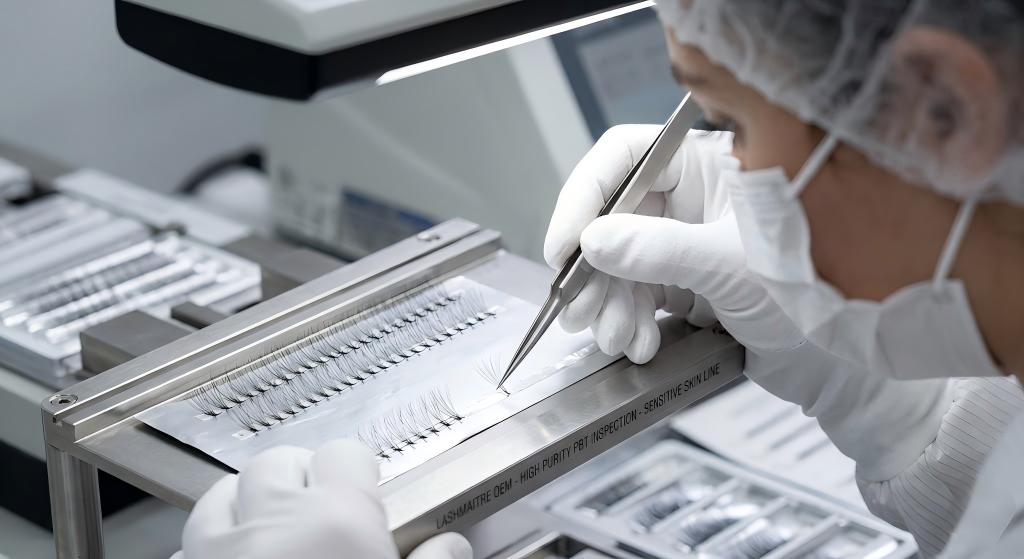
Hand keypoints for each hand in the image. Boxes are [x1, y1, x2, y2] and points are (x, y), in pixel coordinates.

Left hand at [170, 440, 470, 558]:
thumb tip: (449, 548)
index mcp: (337, 521)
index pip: (344, 454)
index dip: (357, 470)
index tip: (366, 491)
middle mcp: (272, 522)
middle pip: (277, 462)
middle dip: (299, 477)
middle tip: (320, 509)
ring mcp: (220, 550)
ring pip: (223, 493)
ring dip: (247, 501)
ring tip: (271, 528)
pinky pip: (192, 541)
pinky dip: (211, 543)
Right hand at [544, 125, 801, 360]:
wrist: (847, 356)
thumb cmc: (817, 286)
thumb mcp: (732, 264)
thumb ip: (659, 250)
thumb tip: (594, 242)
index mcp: (709, 164)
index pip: (625, 157)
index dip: (585, 196)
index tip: (566, 245)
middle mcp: (692, 196)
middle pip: (612, 217)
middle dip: (594, 269)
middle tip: (580, 309)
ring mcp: (685, 239)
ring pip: (618, 262)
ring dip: (609, 304)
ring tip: (616, 336)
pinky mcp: (684, 281)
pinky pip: (636, 294)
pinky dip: (630, 321)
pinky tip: (639, 343)